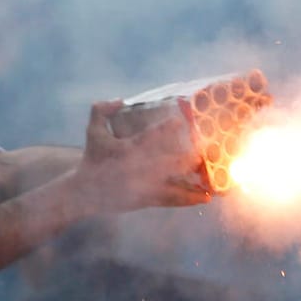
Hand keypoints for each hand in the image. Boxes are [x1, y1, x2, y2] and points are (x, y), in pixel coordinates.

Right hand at [77, 100, 210, 210]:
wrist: (84, 193)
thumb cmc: (91, 159)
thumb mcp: (93, 131)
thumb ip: (101, 110)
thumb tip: (122, 100)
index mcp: (129, 149)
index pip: (152, 137)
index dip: (168, 128)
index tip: (181, 121)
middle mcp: (141, 169)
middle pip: (173, 161)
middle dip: (193, 155)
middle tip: (210, 147)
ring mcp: (146, 186)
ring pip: (178, 182)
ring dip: (197, 178)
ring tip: (216, 175)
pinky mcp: (148, 200)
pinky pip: (173, 200)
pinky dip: (190, 199)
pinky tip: (207, 197)